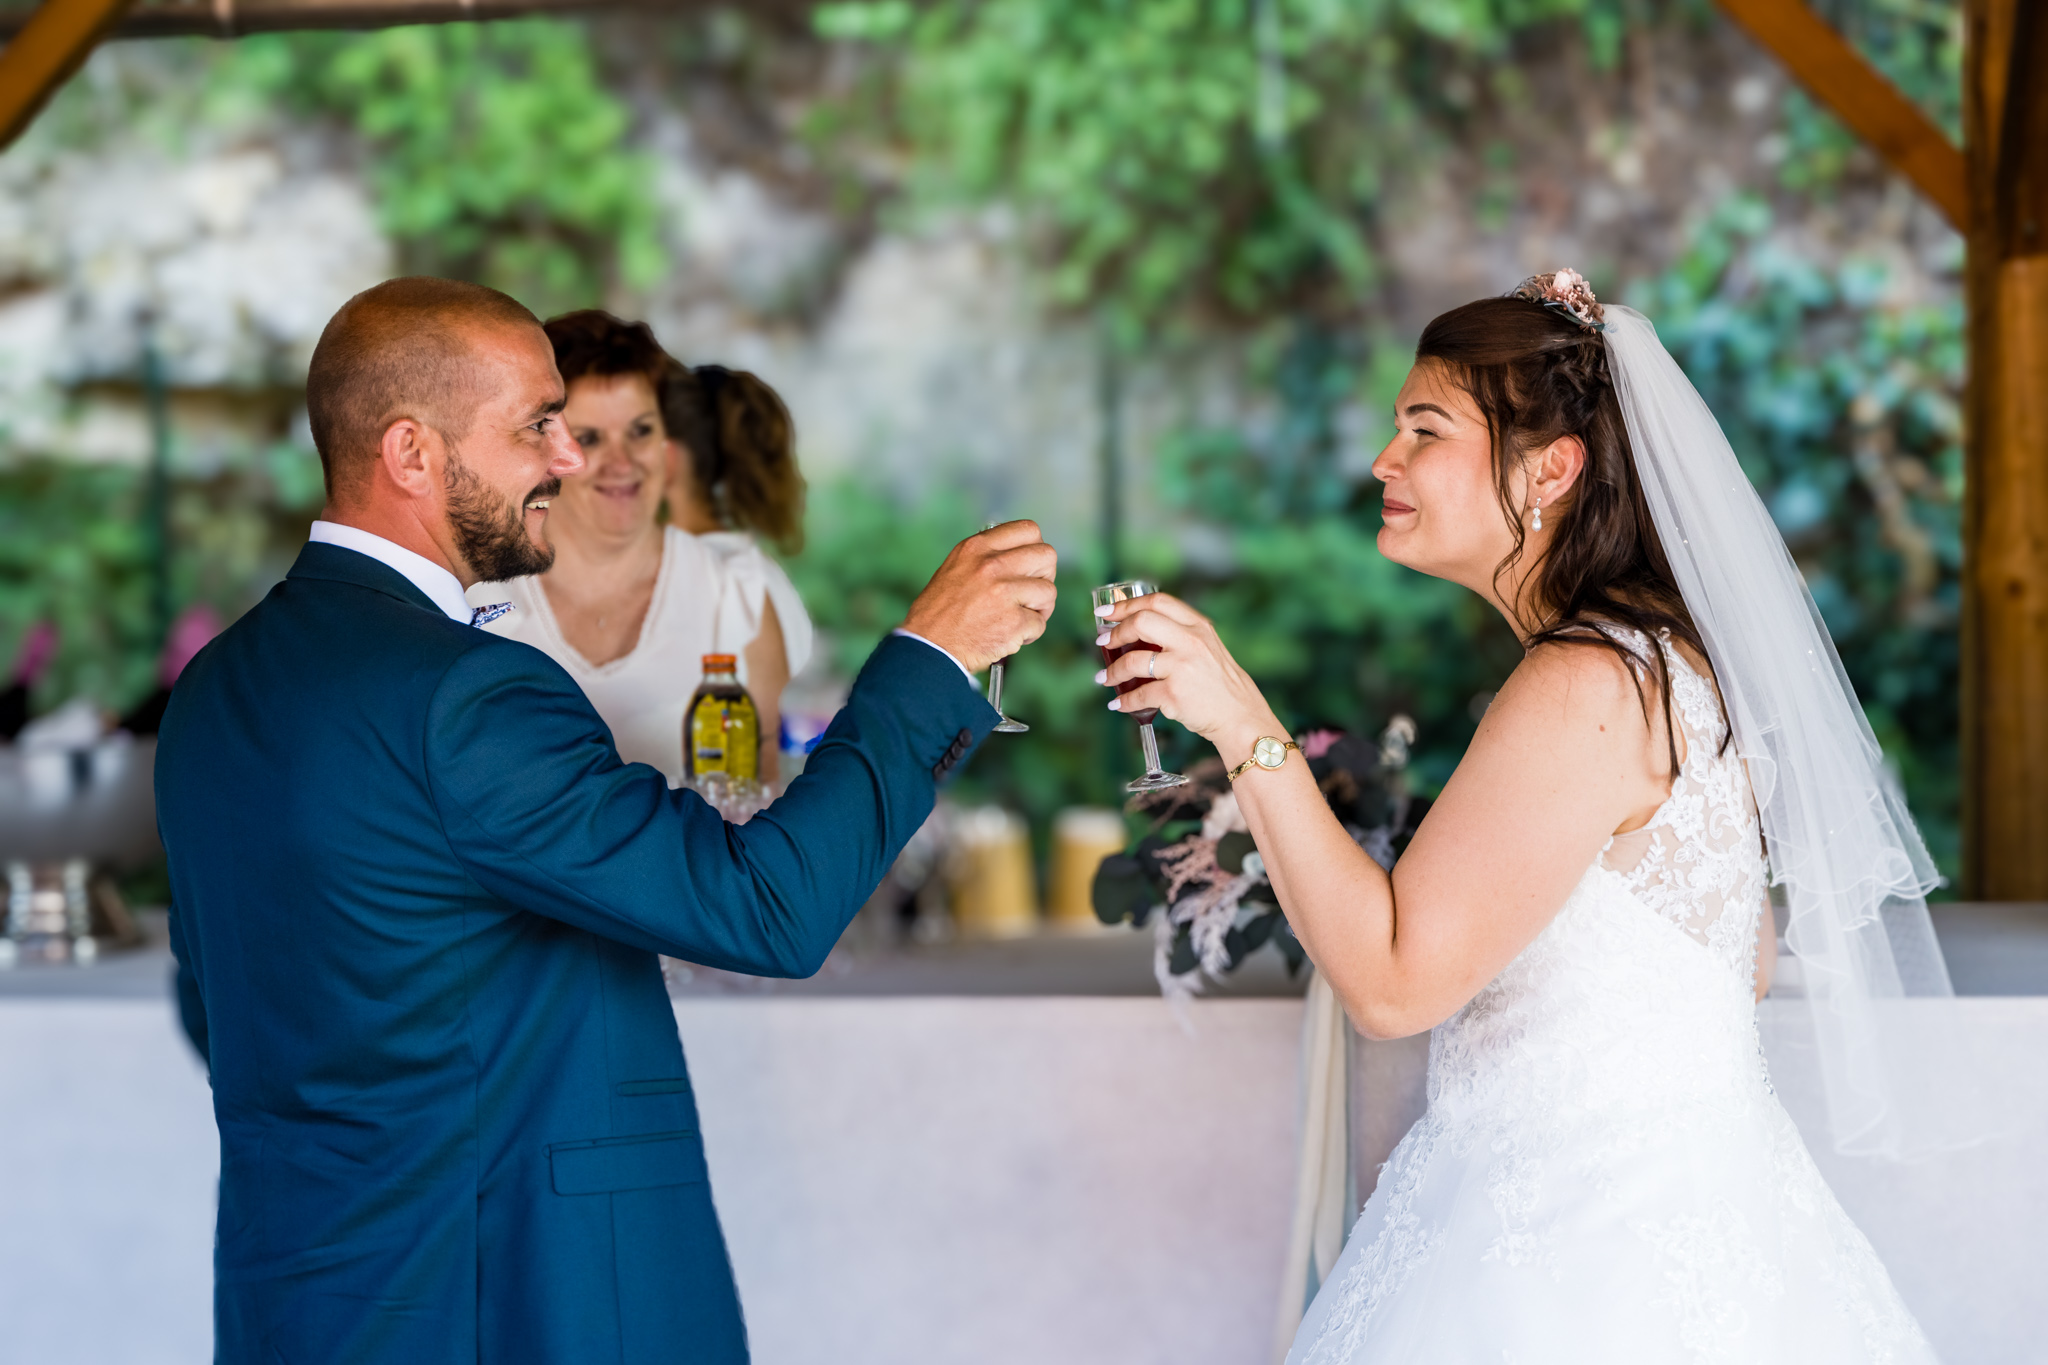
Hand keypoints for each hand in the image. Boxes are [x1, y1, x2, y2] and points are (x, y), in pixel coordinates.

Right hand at [902, 520, 1057, 673]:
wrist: (928, 648)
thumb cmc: (940, 613)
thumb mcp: (956, 567)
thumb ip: (986, 557)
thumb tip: (1020, 554)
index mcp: (977, 548)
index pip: (1028, 530)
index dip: (1035, 549)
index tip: (1029, 566)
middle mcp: (991, 565)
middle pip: (1047, 556)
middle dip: (1044, 576)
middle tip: (1030, 594)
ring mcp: (1003, 593)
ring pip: (1048, 591)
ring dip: (1039, 609)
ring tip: (1019, 618)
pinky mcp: (1013, 622)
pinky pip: (1040, 624)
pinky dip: (1029, 634)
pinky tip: (1010, 636)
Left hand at [1095, 592, 1284, 764]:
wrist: (1240, 716)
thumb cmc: (1220, 684)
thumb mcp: (1207, 648)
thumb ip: (1180, 635)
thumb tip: (1136, 632)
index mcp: (1198, 626)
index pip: (1158, 602)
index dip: (1127, 605)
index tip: (1107, 612)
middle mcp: (1191, 642)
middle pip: (1141, 622)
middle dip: (1116, 633)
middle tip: (1103, 642)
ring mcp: (1182, 667)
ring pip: (1133, 661)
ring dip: (1113, 671)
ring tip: (1105, 678)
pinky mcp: (1174, 694)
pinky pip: (1139, 694)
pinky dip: (1124, 701)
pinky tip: (1118, 703)